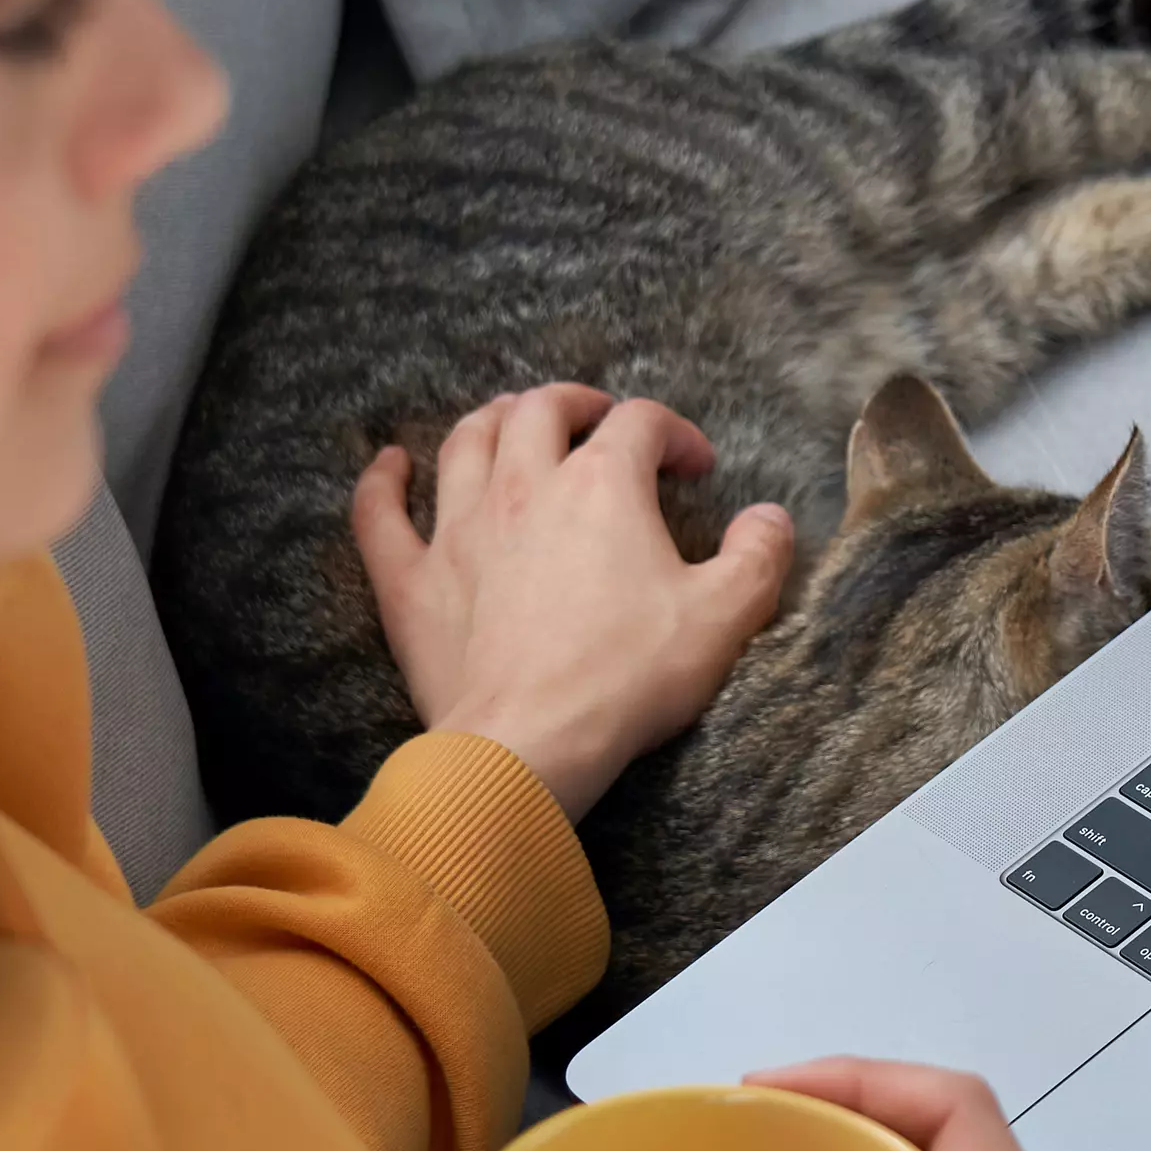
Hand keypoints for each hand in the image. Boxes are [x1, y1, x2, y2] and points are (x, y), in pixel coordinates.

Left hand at [353, 384, 793, 818]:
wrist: (529, 745)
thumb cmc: (626, 680)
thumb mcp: (724, 619)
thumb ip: (758, 557)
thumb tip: (770, 518)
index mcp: (602, 485)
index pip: (641, 424)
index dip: (674, 434)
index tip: (695, 468)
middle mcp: (524, 487)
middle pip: (541, 410)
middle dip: (577, 405)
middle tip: (599, 424)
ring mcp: (458, 530)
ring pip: (465, 442)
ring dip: (492, 420)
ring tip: (511, 422)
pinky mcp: (412, 582)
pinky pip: (380, 515)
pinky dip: (383, 482)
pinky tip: (389, 465)